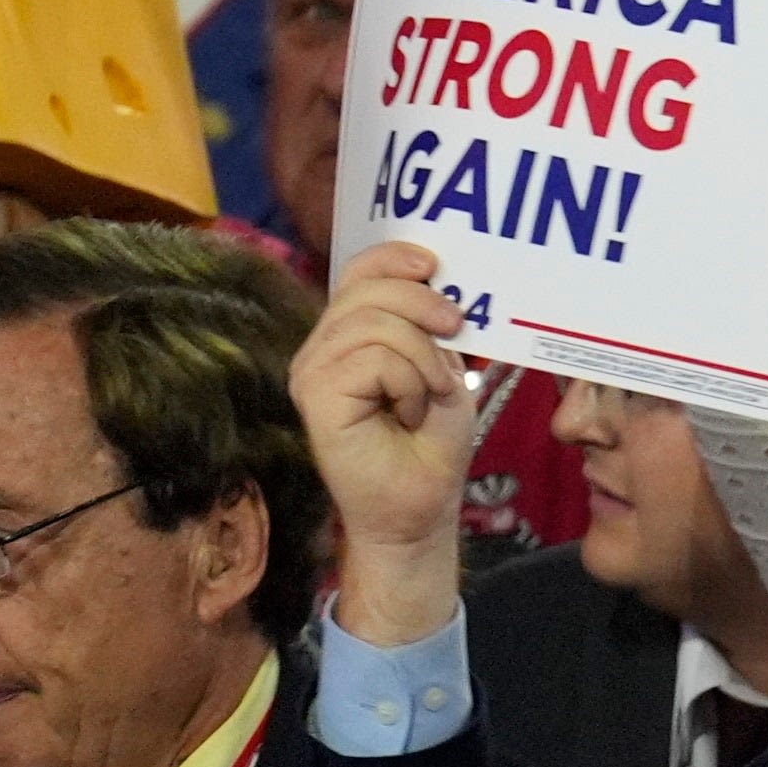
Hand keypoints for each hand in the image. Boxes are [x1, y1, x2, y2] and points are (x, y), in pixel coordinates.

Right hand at [298, 242, 486, 641]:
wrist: (420, 509)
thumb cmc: (430, 445)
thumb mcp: (441, 369)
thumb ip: (429, 326)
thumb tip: (437, 278)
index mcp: (348, 335)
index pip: (358, 272)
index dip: (394, 257)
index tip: (435, 266)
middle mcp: (322, 348)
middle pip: (367, 288)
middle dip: (423, 305)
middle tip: (455, 334)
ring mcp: (312, 371)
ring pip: (374, 323)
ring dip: (422, 357)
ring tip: (426, 396)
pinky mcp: (314, 396)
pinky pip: (372, 357)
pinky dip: (409, 380)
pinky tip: (408, 412)